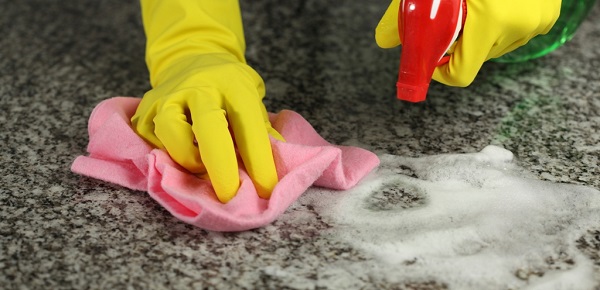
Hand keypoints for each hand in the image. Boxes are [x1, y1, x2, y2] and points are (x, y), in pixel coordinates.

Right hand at [132, 53, 283, 202]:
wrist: (190, 58)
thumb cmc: (228, 89)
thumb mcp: (252, 100)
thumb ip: (262, 131)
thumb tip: (276, 166)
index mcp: (233, 85)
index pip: (249, 125)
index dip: (259, 160)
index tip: (266, 188)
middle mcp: (198, 87)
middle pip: (208, 128)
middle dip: (221, 168)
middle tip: (230, 196)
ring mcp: (168, 97)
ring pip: (172, 135)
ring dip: (190, 160)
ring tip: (203, 166)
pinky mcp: (145, 111)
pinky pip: (156, 143)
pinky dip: (171, 158)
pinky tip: (185, 156)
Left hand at [375, 0, 560, 85]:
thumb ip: (404, 16)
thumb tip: (383, 41)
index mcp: (490, 21)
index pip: (461, 74)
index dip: (440, 70)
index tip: (431, 57)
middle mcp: (519, 26)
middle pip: (475, 58)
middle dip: (458, 46)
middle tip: (449, 20)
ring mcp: (538, 22)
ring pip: (496, 47)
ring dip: (480, 36)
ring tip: (474, 7)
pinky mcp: (549, 15)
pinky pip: (516, 33)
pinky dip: (501, 25)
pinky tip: (494, 4)